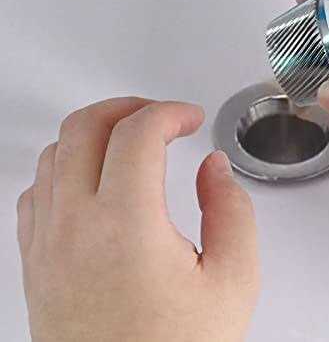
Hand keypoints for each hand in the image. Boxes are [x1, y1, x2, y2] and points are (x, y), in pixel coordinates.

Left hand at [17, 98, 258, 341]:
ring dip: (95, 132)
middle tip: (160, 116)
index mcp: (126, 226)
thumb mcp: (233, 281)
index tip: (191, 118)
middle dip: (129, 107)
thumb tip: (213, 168)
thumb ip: (232, 211)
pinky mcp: (35, 262)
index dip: (170, 111)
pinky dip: (64, 166)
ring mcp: (47, 243)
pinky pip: (36, 190)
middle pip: (85, 126)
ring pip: (54, 152)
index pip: (138, 133)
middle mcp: (75, 227)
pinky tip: (91, 178)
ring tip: (129, 141)